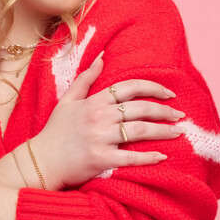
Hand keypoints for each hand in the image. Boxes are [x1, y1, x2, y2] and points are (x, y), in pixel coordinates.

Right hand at [32, 51, 185, 188]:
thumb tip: (102, 57)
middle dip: (164, 110)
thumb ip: (86, 78)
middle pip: (140, 109)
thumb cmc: (54, 132)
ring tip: (177, 132)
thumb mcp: (67, 100)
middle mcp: (99, 117)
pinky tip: (162, 156)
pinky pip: (130, 157)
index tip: (169, 93)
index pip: (129, 88)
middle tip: (179, 115)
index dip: (153, 88)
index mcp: (94, 101)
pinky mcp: (101, 159)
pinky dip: (148, 157)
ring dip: (162, 131)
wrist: (40, 161)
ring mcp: (100, 138)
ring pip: (140, 130)